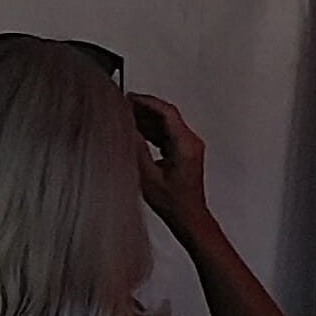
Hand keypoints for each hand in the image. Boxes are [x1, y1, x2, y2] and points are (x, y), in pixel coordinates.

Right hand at [131, 94, 214, 227]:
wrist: (188, 217)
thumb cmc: (174, 203)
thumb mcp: (148, 176)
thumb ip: (137, 149)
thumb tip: (127, 130)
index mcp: (185, 145)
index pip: (167, 113)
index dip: (147, 102)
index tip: (131, 98)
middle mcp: (191, 143)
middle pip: (167, 115)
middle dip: (145, 108)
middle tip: (124, 105)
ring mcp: (190, 147)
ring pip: (167, 124)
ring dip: (147, 119)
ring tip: (127, 116)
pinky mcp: (185, 152)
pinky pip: (168, 133)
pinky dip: (152, 130)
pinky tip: (137, 132)